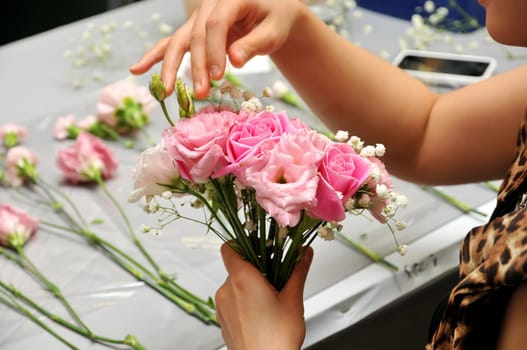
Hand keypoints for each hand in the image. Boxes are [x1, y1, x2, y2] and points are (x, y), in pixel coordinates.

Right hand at [129, 0, 303, 97]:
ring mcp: (198, 18)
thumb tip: (234, 61)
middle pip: (194, 35)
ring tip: (167, 90)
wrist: (271, 11)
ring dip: (172, 67)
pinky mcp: (194, 31)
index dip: (214, 51)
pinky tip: (137, 69)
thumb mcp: (273, 32)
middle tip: (201, 92)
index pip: (215, 24)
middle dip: (196, 66)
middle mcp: (209, 5)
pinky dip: (155, 56)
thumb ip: (255, 44)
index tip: (218, 76)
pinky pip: (172, 42)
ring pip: (179, 40)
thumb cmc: (275, 21)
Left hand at [215, 243, 313, 349]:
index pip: (229, 248)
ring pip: (234, 285)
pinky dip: (244, 301)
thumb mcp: (293, 299)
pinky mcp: (223, 321)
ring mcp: (222, 307)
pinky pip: (232, 301)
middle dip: (255, 268)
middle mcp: (227, 290)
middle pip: (236, 266)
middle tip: (275, 275)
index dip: (242, 242)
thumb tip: (305, 253)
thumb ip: (298, 271)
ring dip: (250, 286)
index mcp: (242, 279)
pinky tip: (262, 312)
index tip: (259, 245)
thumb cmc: (276, 339)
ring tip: (271, 297)